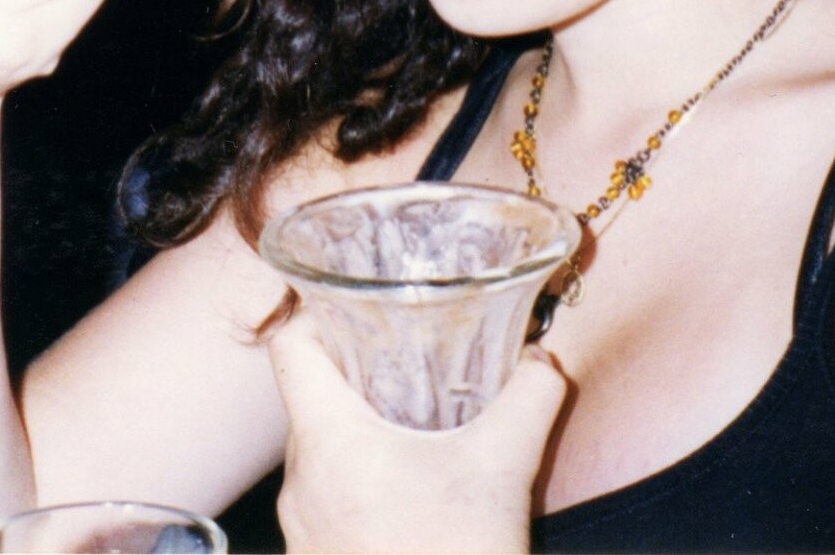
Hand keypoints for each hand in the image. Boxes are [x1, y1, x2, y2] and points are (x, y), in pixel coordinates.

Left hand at [268, 311, 569, 553]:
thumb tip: (545, 361)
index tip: (357, 307)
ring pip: (321, 452)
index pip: (288, 346)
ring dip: (363, 433)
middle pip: (309, 398)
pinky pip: (328, 500)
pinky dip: (363, 483)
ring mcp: (302, 528)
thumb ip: (528, 402)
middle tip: (408, 361)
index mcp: (328, 440)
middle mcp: (300, 480)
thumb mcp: (501, 474)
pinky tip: (412, 492)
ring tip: (418, 429)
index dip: (318, 314)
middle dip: (358, 376)